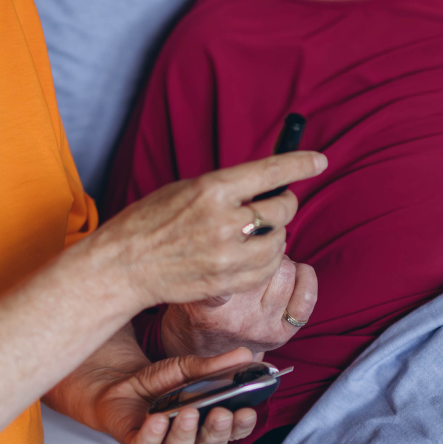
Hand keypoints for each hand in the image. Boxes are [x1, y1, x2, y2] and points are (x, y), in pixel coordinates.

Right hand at [74, 151, 326, 313]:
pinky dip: (267, 260)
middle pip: (282, 209)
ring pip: (279, 241)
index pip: (270, 172)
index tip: (319, 160)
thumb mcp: (187, 190)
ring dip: (276, 234)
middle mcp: (223, 222)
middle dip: (285, 203)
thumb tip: (267, 187)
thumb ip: (227, 189)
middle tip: (277, 202)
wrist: (123, 265)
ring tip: (258, 230)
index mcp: (211, 188)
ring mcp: (226, 256)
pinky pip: (266, 269)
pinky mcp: (226, 282)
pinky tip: (251, 253)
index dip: (300, 164)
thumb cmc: (151, 221)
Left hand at [85, 347, 262, 443]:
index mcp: (209, 426)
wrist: (123, 385)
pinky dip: (153, 436)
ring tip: (188, 412)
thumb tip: (245, 355)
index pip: (232, 432)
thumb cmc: (162, 382)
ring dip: (185, 433)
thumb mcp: (188, 369)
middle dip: (216, 431)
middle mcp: (191, 443)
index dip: (241, 426)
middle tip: (221, 414)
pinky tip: (158, 419)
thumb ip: (215, 366)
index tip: (247, 411)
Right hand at [160, 257, 317, 358]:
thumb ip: (201, 264)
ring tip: (266, 266)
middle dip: (259, 249)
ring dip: (279, 261)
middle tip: (251, 253)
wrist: (206, 350)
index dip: (229, 258)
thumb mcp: (188, 286)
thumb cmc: (199, 306)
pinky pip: (307, 295)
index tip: (230, 242)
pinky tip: (293, 274)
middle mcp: (234, 319)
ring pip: (285, 269)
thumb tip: (240, 229)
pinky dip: (304, 276)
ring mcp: (260, 327)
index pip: (219, 282)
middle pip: (260, 258)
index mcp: (205, 306)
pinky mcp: (282, 334)